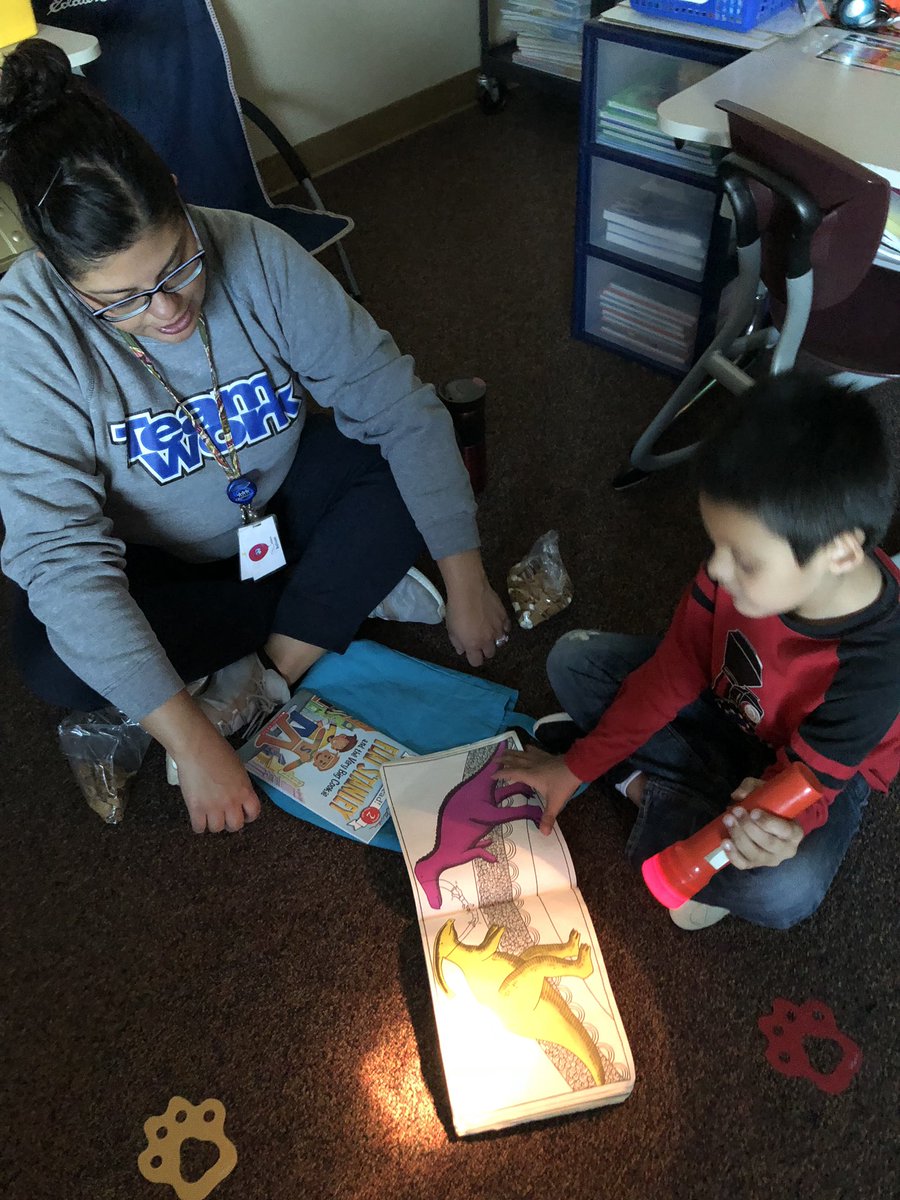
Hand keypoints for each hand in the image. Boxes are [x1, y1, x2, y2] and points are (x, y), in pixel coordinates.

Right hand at [174, 733, 260, 833]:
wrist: (197, 747)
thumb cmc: (217, 751)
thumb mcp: (238, 768)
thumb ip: (240, 785)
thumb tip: (237, 794)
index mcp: (245, 790)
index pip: (254, 813)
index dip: (248, 816)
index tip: (243, 815)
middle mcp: (231, 802)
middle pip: (236, 826)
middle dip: (231, 823)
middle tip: (224, 817)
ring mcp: (213, 807)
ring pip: (217, 829)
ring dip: (214, 824)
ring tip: (209, 816)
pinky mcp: (196, 808)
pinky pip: (198, 828)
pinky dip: (198, 825)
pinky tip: (197, 818)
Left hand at [438, 549, 510, 665]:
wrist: (469, 590)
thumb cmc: (456, 609)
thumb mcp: (451, 628)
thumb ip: (457, 642)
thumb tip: (462, 650)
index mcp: (473, 645)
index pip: (476, 662)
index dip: (474, 659)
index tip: (471, 653)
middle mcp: (488, 640)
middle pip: (490, 653)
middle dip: (485, 650)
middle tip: (479, 641)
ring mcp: (498, 629)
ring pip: (500, 641)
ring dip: (494, 639)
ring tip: (488, 632)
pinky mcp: (504, 617)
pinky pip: (506, 628)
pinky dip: (502, 628)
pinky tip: (496, 623)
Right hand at [496, 745, 580, 835]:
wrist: (576, 767)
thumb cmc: (563, 785)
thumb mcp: (555, 803)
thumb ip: (548, 817)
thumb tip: (543, 834)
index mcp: (530, 776)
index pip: (511, 773)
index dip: (501, 774)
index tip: (491, 775)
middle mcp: (531, 765)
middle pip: (514, 760)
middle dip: (503, 760)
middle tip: (493, 760)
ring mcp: (539, 759)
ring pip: (522, 754)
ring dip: (512, 753)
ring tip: (504, 752)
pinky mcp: (547, 756)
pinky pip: (533, 751)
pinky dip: (527, 749)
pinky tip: (526, 748)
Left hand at [721, 799, 803, 869]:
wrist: (768, 820)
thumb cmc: (770, 805)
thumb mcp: (765, 791)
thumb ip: (752, 788)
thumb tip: (738, 795)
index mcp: (795, 832)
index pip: (784, 830)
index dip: (768, 823)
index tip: (753, 811)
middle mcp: (786, 850)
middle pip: (767, 843)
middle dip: (749, 827)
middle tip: (735, 812)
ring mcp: (770, 859)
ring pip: (755, 854)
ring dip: (739, 837)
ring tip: (727, 820)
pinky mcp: (755, 865)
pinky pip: (744, 865)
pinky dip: (733, 855)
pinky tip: (725, 842)